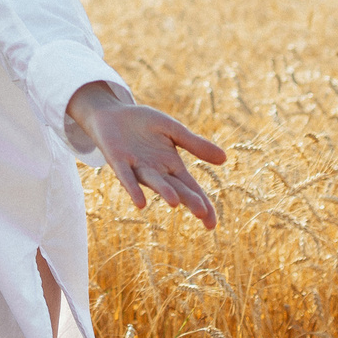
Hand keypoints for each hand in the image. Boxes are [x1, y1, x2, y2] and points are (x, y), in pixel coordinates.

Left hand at [67, 83, 227, 228]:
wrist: (112, 114)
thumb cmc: (143, 124)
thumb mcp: (174, 130)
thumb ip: (196, 145)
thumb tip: (225, 159)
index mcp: (172, 166)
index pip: (191, 188)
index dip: (202, 204)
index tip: (212, 224)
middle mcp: (156, 172)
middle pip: (176, 188)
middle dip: (189, 200)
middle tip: (203, 215)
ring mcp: (137, 168)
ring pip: (153, 182)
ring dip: (164, 192)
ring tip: (175, 202)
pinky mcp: (118, 161)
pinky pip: (126, 177)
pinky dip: (133, 189)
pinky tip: (140, 203)